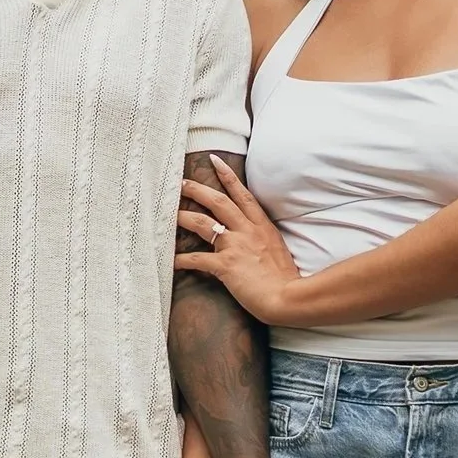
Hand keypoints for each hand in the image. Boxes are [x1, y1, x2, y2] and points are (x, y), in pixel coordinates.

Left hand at [177, 157, 306, 322]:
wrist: (287, 297)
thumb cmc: (284, 279)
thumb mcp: (277, 249)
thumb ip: (262, 239)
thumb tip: (252, 239)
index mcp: (261, 226)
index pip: (242, 194)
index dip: (228, 176)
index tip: (215, 160)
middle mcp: (247, 231)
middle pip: (218, 201)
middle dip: (197, 189)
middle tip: (181, 182)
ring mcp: (236, 246)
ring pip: (203, 223)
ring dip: (184, 216)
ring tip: (169, 213)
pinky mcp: (225, 265)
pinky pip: (197, 258)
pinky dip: (182, 259)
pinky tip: (172, 260)